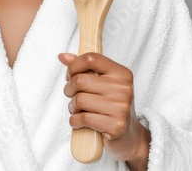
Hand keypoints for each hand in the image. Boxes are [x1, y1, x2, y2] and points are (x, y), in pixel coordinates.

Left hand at [58, 52, 150, 169]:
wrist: (128, 135)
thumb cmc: (112, 106)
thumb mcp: (103, 83)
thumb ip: (85, 68)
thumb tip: (63, 56)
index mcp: (122, 73)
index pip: (92, 58)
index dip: (74, 65)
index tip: (70, 75)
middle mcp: (124, 88)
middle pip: (80, 80)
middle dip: (69, 89)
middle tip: (72, 96)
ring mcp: (121, 107)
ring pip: (79, 100)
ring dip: (72, 107)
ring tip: (78, 110)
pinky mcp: (115, 125)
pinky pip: (83, 118)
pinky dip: (75, 121)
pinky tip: (80, 121)